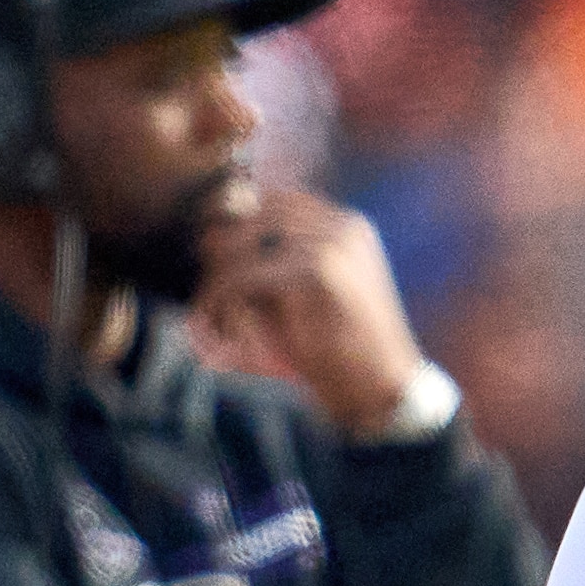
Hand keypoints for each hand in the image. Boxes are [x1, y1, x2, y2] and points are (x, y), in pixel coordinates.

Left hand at [188, 190, 426, 437]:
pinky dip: (222, 294)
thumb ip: (282, 260)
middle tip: (203, 277)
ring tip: (205, 304)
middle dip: (224, 242)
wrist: (381, 385)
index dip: (241, 218)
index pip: (280, 200)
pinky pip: (249, 273)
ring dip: (218, 273)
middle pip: (259, 214)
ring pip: (248, 243)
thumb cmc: (346, 347)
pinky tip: (212, 316)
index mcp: (352, 227)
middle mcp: (346, 226)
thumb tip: (215, 237)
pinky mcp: (321, 269)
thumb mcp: (315, 293)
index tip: (212, 249)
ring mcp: (337, 244)